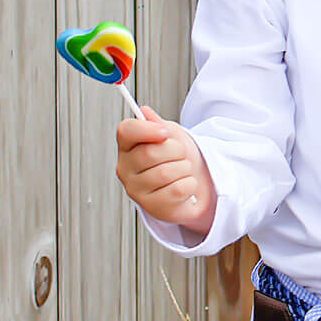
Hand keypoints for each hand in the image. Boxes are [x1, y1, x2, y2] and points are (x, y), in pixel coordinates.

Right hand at [115, 107, 215, 233]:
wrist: (194, 184)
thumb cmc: (178, 159)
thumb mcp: (171, 135)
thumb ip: (158, 124)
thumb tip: (144, 112)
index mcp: (127, 147)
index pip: (126, 131)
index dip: (148, 129)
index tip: (165, 132)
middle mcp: (126, 169)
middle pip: (151, 152)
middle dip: (176, 151)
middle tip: (179, 155)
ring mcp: (137, 191)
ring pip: (166, 172)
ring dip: (184, 169)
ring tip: (182, 171)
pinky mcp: (152, 208)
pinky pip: (177, 189)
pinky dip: (189, 185)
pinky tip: (184, 185)